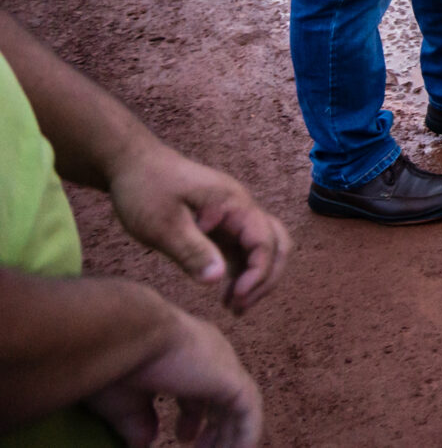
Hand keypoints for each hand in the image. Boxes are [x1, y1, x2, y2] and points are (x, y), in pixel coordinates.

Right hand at [82, 309, 260, 447]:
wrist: (127, 333)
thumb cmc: (118, 361)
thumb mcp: (125, 399)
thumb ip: (138, 421)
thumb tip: (145, 444)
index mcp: (186, 354)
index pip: (199, 387)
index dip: (193, 416)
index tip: (183, 438)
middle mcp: (210, 354)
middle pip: (222, 395)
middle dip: (215, 426)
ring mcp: (223, 365)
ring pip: (238, 405)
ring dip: (230, 435)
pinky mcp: (231, 379)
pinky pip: (248, 412)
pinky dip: (245, 434)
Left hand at [107, 144, 287, 313]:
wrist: (132, 163)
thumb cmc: (145, 189)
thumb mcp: (162, 225)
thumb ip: (192, 251)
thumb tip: (219, 280)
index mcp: (234, 204)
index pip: (266, 241)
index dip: (258, 274)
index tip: (236, 299)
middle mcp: (242, 209)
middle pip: (278, 243)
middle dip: (266, 278)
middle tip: (241, 308)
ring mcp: (232, 216)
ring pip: (264, 247)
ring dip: (256, 277)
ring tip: (234, 307)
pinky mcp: (220, 224)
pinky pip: (244, 249)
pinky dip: (242, 271)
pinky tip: (225, 291)